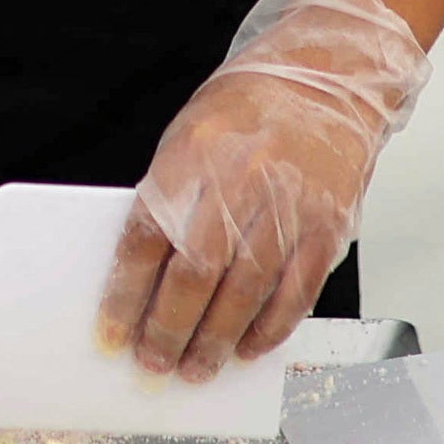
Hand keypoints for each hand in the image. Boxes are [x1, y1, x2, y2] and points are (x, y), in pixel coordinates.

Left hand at [102, 0, 433, 377]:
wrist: (332, 74)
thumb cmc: (252, 106)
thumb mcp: (190, 134)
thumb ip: (169, 198)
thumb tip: (141, 277)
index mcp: (192, 152)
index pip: (147, 236)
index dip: (125, 294)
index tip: (111, 334)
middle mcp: (241, 178)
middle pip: (196, 274)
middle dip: (168, 330)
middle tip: (153, 365)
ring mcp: (289, 204)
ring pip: (246, 292)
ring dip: (217, 342)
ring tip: (196, 368)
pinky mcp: (328, 225)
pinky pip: (296, 292)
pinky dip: (270, 328)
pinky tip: (249, 348)